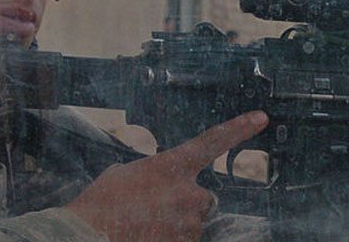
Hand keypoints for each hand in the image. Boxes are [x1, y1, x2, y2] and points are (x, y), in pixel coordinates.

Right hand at [66, 111, 268, 241]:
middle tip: (152, 211)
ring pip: (191, 225)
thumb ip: (152, 173)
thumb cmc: (99, 204)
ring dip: (175, 226)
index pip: (213, 141)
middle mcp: (188, 193)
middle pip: (202, 198)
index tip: (261, 118)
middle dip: (185, 204)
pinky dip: (169, 240)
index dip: (239, 128)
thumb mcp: (124, 175)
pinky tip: (146, 236)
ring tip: (142, 227)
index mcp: (172, 166)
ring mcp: (188, 223)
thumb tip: (156, 185)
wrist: (87, 237)